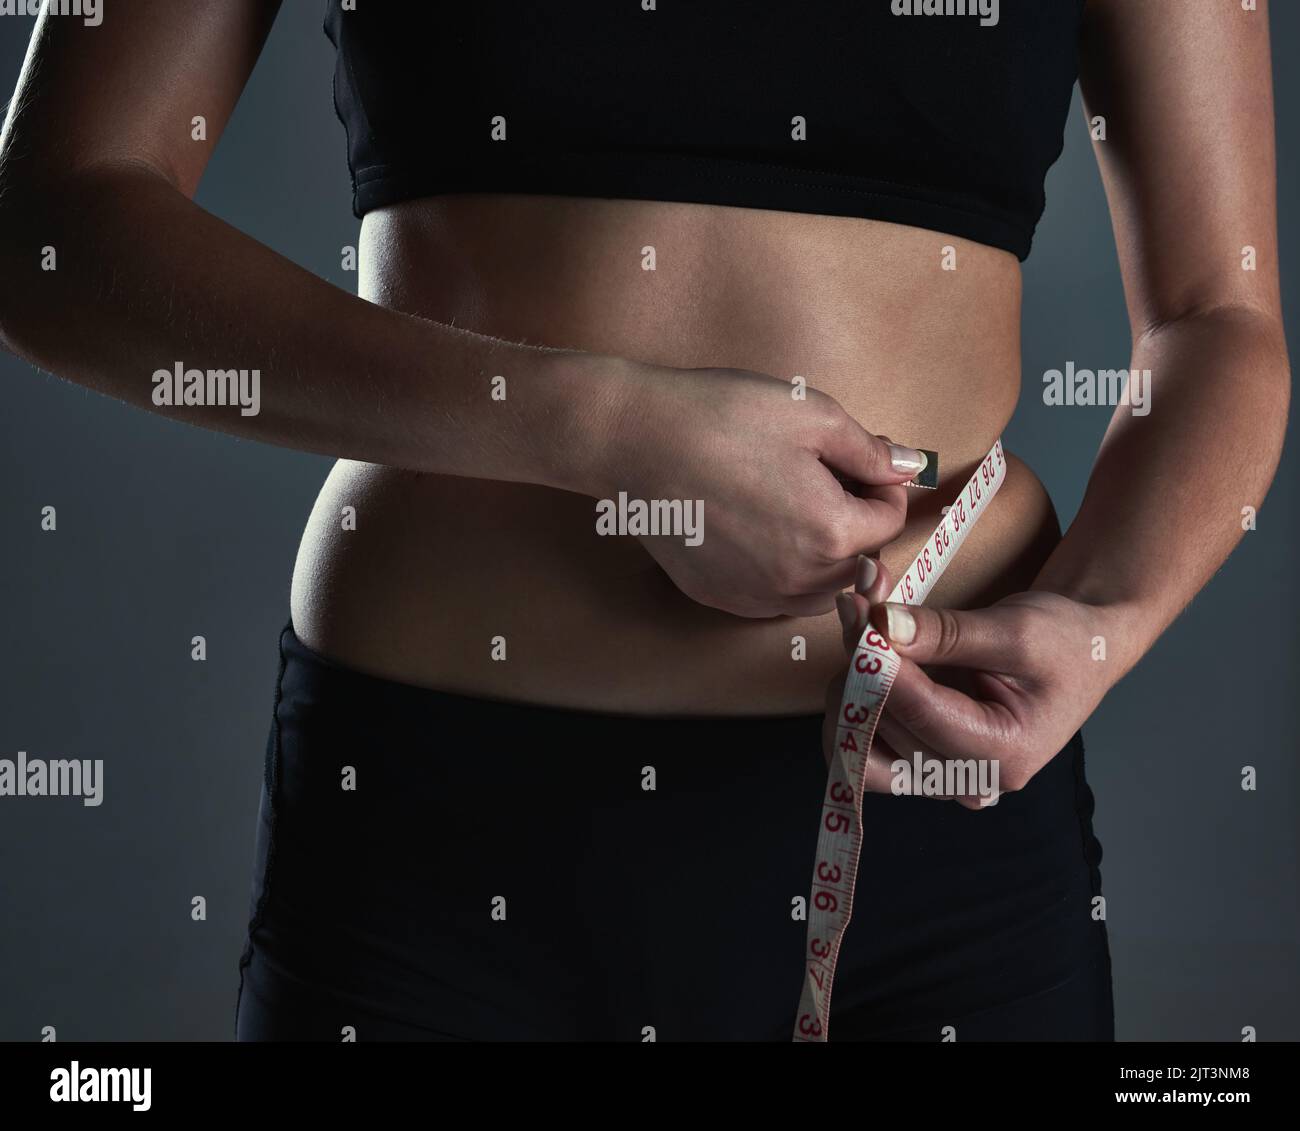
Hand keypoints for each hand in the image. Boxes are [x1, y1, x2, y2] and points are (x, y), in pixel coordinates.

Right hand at [610, 359, 924, 617]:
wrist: (633, 439)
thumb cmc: (720, 418)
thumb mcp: (812, 415)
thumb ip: (870, 450)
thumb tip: (907, 467)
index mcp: (831, 533)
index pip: (890, 523)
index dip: (882, 486)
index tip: (857, 460)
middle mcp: (797, 580)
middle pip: (859, 563)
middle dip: (856, 524)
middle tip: (823, 478)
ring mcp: (754, 596)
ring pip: (818, 591)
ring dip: (823, 556)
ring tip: (793, 506)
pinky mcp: (718, 596)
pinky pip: (772, 599)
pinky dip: (780, 573)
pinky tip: (756, 529)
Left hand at [830, 571, 1117, 808]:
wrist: (1082, 651)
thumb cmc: (1063, 642)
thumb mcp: (1014, 628)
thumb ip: (945, 632)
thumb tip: (882, 626)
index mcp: (1004, 755)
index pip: (918, 711)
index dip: (879, 659)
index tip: (858, 607)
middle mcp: (968, 780)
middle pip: (883, 726)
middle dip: (862, 660)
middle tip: (857, 600)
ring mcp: (940, 776)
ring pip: (858, 743)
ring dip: (848, 681)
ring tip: (861, 625)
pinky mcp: (919, 760)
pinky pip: (862, 743)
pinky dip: (854, 697)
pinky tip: (864, 656)